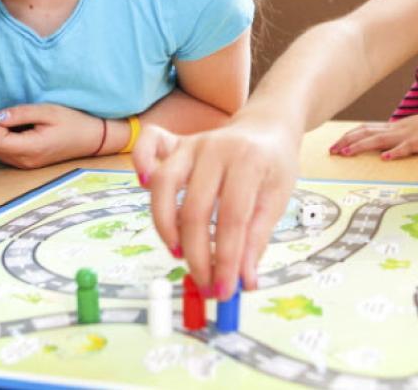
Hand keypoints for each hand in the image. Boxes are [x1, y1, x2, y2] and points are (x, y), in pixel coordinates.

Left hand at [0, 104, 103, 168]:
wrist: (90, 139)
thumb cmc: (71, 122)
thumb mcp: (47, 111)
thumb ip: (20, 114)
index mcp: (31, 148)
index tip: (13, 116)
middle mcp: (25, 162)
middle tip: (18, 119)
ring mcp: (26, 166)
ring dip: (2, 136)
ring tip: (23, 126)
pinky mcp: (27, 165)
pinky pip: (5, 155)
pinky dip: (8, 143)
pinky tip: (24, 134)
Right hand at [132, 119, 298, 302]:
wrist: (267, 126)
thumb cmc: (274, 165)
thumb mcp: (277, 199)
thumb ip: (257, 239)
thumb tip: (244, 282)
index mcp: (249, 162)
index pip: (233, 219)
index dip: (226, 260)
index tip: (225, 291)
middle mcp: (216, 149)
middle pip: (195, 209)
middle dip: (197, 256)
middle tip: (204, 285)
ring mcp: (192, 143)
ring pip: (164, 184)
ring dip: (165, 225)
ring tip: (178, 254)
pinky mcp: (176, 143)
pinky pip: (147, 147)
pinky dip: (140, 165)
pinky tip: (144, 188)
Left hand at [330, 99, 417, 159]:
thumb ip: (404, 139)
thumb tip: (390, 149)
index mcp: (397, 127)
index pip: (367, 129)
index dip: (349, 137)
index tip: (335, 145)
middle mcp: (399, 129)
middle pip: (366, 133)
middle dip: (346, 142)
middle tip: (331, 151)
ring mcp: (411, 135)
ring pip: (380, 140)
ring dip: (361, 146)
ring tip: (345, 153)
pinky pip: (407, 148)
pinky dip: (395, 153)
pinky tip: (385, 159)